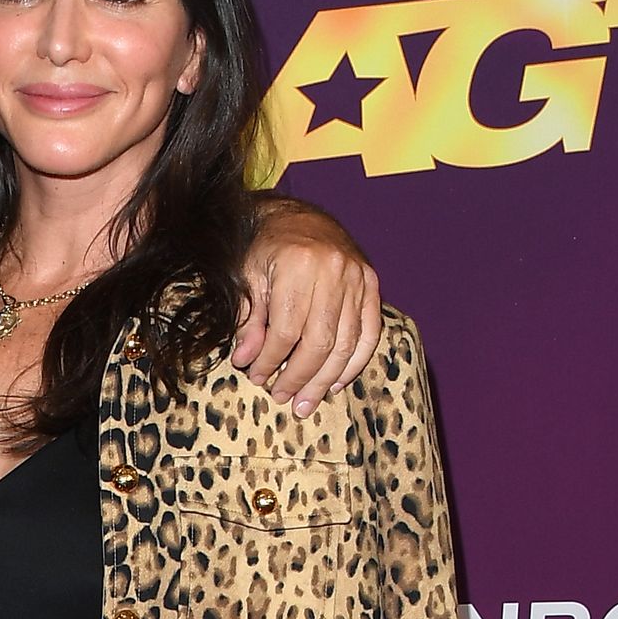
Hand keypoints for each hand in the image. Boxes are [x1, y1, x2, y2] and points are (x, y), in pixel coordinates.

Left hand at [232, 199, 380, 416]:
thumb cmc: (266, 247)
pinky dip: (355, 362)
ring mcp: (358, 278)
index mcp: (298, 265)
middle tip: (283, 398)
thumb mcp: (246, 277)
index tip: (257, 377)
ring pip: (346, 342)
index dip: (270, 360)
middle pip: (320, 341)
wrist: (299, 216)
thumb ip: (248, 319)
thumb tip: (245, 360)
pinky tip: (336, 382)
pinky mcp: (372, 285)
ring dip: (326, 379)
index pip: (286, 330)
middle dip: (299, 377)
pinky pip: (369, 333)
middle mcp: (334, 271)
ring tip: (307, 402)